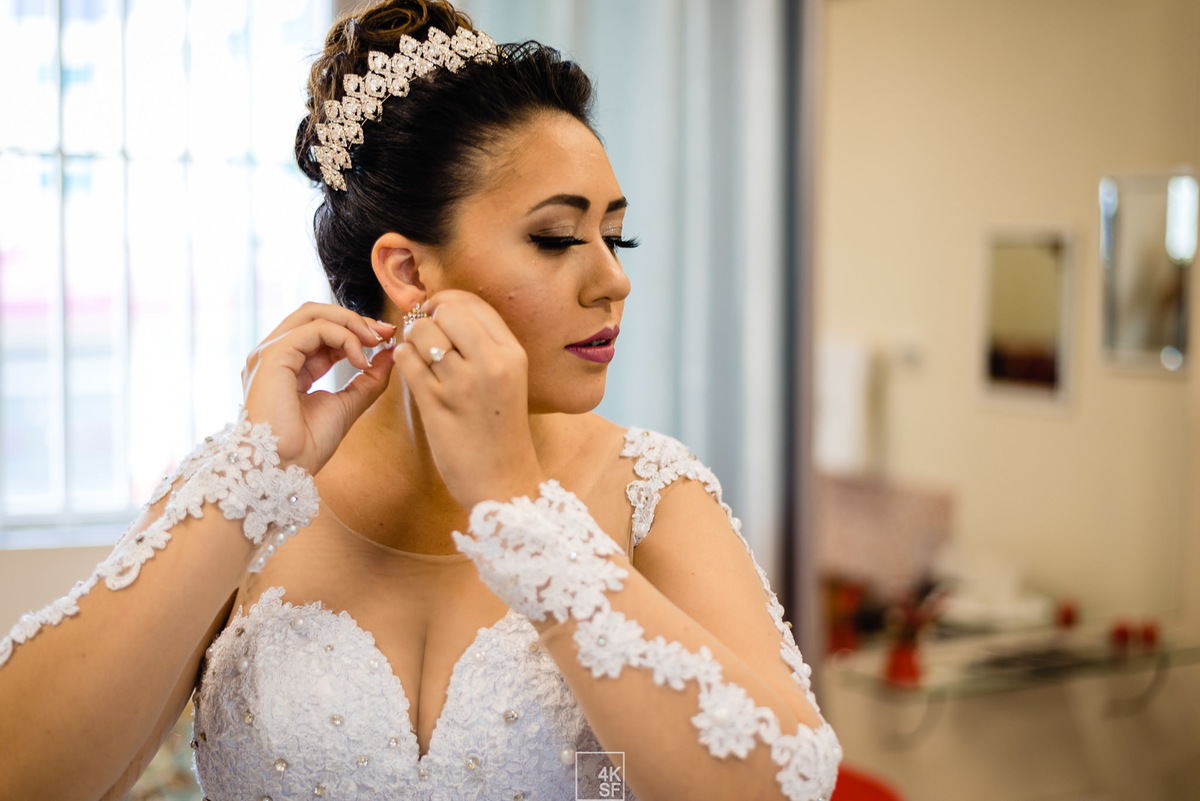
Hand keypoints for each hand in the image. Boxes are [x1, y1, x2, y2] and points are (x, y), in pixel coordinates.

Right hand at [241, 302, 395, 473]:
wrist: (284, 468)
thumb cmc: (308, 445)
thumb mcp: (348, 405)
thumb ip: (368, 379)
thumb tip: (391, 353)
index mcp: (287, 366)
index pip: (321, 331)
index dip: (355, 329)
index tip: (386, 338)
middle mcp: (274, 355)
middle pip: (314, 313)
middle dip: (354, 318)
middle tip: (385, 332)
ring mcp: (269, 353)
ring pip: (313, 314)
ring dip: (351, 323)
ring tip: (376, 342)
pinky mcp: (272, 356)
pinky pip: (315, 329)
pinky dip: (344, 338)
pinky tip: (360, 361)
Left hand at [395, 290, 545, 507]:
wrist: (504, 482)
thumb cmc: (502, 430)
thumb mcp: (510, 379)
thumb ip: (485, 345)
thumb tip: (445, 311)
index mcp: (512, 353)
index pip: (471, 303)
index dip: (446, 302)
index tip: (438, 316)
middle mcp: (491, 363)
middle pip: (446, 311)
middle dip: (429, 319)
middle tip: (427, 339)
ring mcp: (462, 384)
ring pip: (422, 333)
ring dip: (413, 340)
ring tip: (420, 358)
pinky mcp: (436, 405)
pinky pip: (407, 361)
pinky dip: (403, 360)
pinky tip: (412, 372)